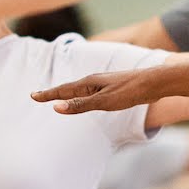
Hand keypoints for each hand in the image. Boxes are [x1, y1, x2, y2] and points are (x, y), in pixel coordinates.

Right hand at [36, 70, 168, 113]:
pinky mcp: (113, 88)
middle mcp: (94, 81)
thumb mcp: (104, 102)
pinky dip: (80, 95)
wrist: (155, 82)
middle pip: (69, 88)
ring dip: (66, 93)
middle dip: (53, 93)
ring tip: (57, 97)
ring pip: (80, 89)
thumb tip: (57, 107)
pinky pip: (90, 92)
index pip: (63, 90)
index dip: (48, 94)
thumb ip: (80, 105)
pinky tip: (85, 97)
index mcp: (89, 83)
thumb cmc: (130, 92)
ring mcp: (104, 83)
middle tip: (39, 95)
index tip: (33, 95)